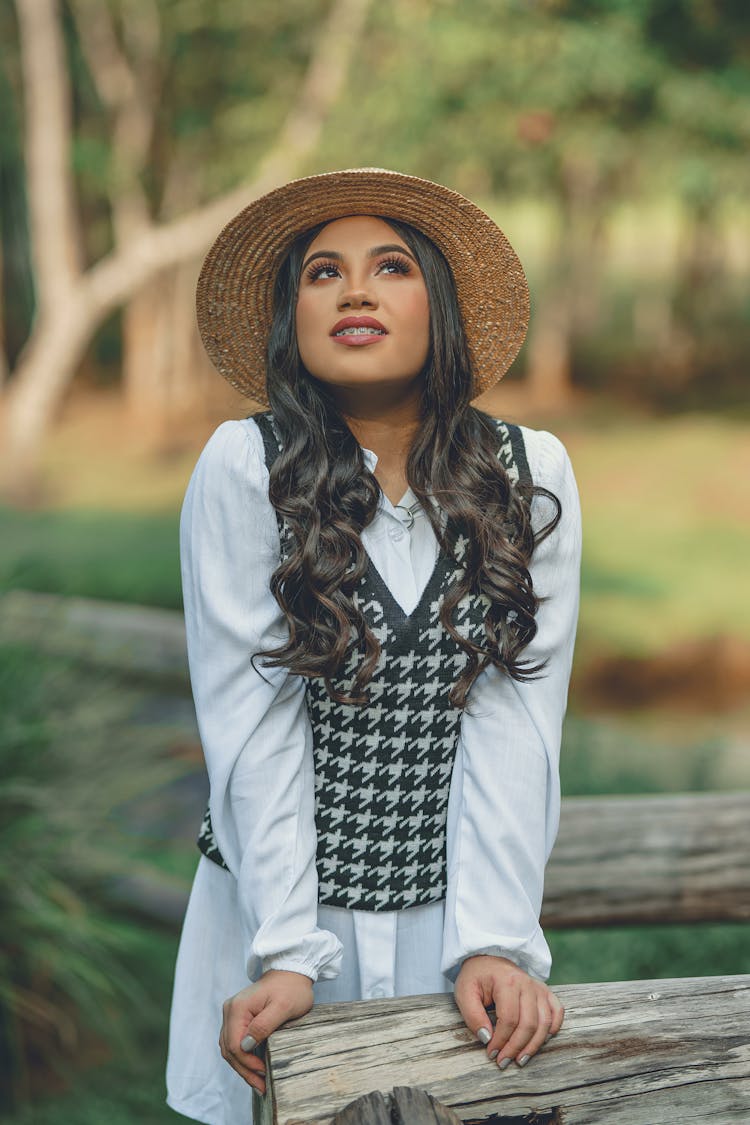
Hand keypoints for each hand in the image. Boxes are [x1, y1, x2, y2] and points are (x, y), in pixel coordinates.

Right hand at [219, 969, 313, 1094]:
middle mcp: (230, 1010)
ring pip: (229, 1048)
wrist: (291, 971)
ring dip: (242, 1067)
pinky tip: (254, 1068)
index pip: (235, 1045)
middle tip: (261, 1087)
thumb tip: (245, 1046)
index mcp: (238, 1008)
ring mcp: (232, 1013)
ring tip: (258, 1083)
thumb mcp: (283, 1007)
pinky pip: (235, 1042)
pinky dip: (242, 1057)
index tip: (264, 1074)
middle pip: (229, 1049)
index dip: (248, 1064)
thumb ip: (263, 1026)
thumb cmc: (291, 988)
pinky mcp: (238, 1017)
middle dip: (244, 1070)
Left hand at [454, 955, 563, 1069]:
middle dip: (516, 1047)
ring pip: (544, 1022)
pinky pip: (557, 1011)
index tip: (491, 1053)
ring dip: (534, 1045)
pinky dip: (553, 1027)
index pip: (508, 1019)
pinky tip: (542, 1040)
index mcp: (506, 981)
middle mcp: (526, 983)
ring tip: (520, 1060)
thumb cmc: (476, 977)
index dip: (501, 1041)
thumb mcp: (464, 992)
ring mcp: (538, 987)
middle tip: (503, 1062)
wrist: (488, 957)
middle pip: (528, 1024)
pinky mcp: (544, 991)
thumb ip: (473, 1016)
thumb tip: (487, 1039)